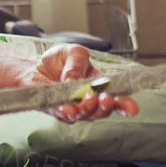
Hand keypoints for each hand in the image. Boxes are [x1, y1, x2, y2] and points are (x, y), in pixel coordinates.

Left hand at [23, 43, 140, 123]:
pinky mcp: (55, 111)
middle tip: (106, 99)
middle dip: (105, 106)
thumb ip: (78, 63)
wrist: (33, 67)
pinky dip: (66, 112)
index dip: (125, 105)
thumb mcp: (73, 52)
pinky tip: (68, 109)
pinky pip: (62, 114)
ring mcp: (73, 109)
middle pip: (102, 110)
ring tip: (88, 100)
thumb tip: (76, 79)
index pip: (115, 98)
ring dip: (87, 109)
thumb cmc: (58, 62)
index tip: (132, 108)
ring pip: (84, 115)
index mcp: (98, 86)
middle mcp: (88, 101)